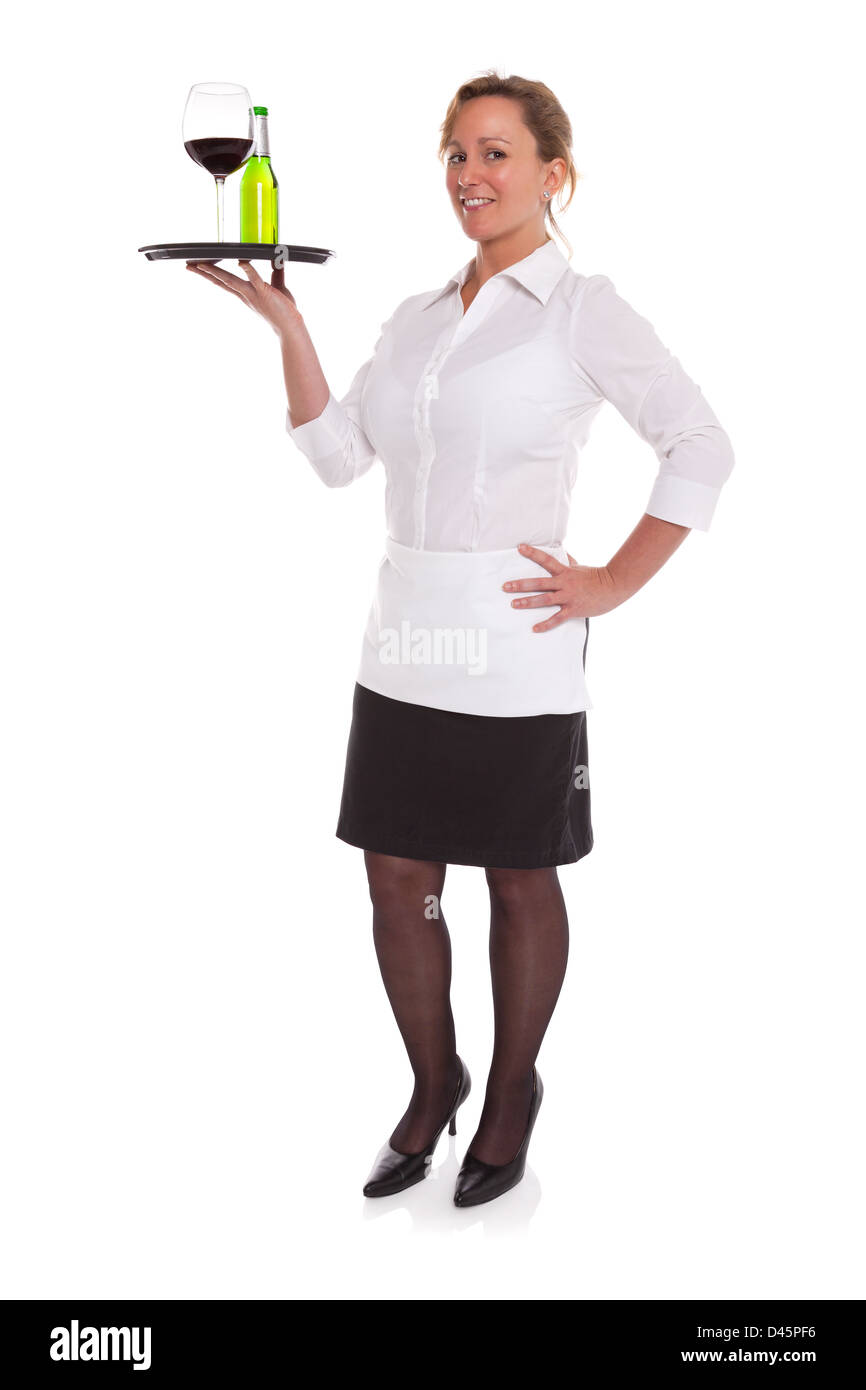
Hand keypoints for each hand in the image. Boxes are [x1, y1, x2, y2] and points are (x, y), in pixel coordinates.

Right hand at [185, 258, 300, 335]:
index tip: (198, 268)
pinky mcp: (264, 293)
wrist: (292, 327)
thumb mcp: (279, 287)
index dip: (211, 275)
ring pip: (231, 281)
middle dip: (205, 273)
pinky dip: (248, 270)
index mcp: (246, 293)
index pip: (225, 282)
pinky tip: (241, 262)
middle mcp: (246, 294)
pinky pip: (255, 279)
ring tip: (202, 264)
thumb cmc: (285, 310)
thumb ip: (276, 272)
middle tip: (189, 266)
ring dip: (216, 272)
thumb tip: (276, 259)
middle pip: (221, 281)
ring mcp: (253, 294)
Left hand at [503, 542, 623, 631]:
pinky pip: (557, 619)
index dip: (532, 553)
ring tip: (514, 604)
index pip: (546, 560)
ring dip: (528, 602)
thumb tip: (563, 551)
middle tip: (505, 586)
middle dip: (521, 585)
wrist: (613, 587)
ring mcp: (568, 597)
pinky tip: (534, 628)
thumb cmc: (596, 576)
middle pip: (538, 583)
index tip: (519, 548)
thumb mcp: (580, 566)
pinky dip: (545, 624)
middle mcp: (564, 584)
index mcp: (564, 572)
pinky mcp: (573, 610)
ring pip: (544, 600)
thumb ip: (569, 560)